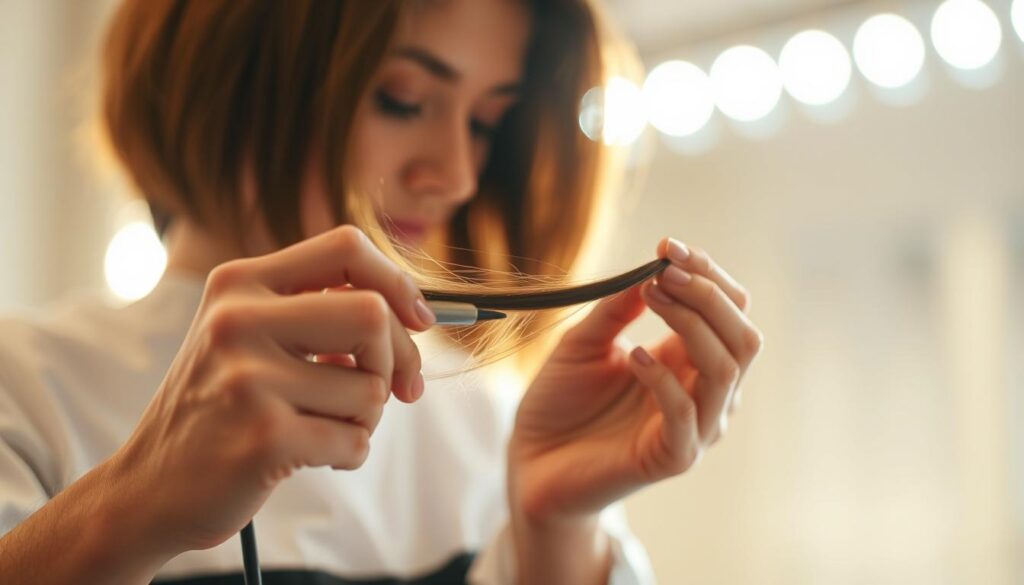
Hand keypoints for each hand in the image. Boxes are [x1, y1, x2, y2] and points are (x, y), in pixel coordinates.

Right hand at [109, 225, 433, 554]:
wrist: (148, 488)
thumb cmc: (221, 409)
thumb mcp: (250, 337)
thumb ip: (317, 312)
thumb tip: (415, 315)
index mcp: (240, 283)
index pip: (346, 247)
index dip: (397, 282)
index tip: (420, 320)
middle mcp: (238, 320)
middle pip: (372, 314)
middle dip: (396, 358)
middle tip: (396, 390)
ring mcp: (248, 378)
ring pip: (371, 388)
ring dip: (365, 418)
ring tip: (323, 427)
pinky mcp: (263, 436)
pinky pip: (355, 441)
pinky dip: (348, 454)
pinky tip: (309, 457)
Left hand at [509, 237, 763, 523]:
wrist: (531, 461)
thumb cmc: (561, 402)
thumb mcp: (585, 341)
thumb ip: (619, 308)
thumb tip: (655, 266)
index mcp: (689, 360)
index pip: (729, 310)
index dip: (707, 273)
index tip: (667, 245)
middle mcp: (703, 392)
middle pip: (743, 335)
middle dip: (709, 293)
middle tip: (664, 269)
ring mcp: (694, 427)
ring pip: (727, 370)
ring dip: (692, 324)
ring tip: (650, 297)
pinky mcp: (673, 458)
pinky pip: (687, 415)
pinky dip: (664, 379)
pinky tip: (633, 356)